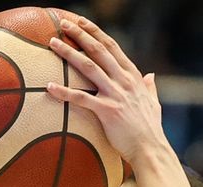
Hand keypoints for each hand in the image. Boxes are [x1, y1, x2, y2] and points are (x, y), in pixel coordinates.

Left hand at [44, 15, 168, 165]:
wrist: (151, 149)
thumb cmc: (150, 129)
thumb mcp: (153, 103)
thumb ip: (149, 87)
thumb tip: (151, 75)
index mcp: (133, 76)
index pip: (112, 47)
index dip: (96, 32)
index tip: (82, 22)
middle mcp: (124, 81)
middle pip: (99, 50)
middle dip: (80, 34)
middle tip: (64, 23)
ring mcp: (116, 94)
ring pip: (89, 68)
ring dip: (69, 53)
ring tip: (53, 43)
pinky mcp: (107, 111)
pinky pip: (81, 98)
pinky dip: (64, 92)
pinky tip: (49, 86)